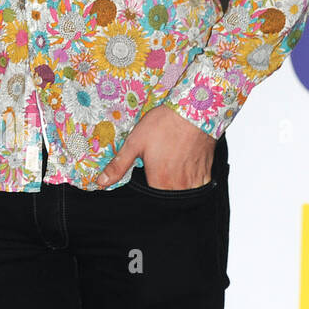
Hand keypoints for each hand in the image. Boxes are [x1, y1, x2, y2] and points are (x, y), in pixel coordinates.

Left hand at [95, 104, 215, 189]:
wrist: (194, 111)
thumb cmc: (163, 125)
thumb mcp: (134, 143)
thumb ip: (118, 166)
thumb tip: (101, 182)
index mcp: (160, 182)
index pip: (150, 197)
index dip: (145, 184)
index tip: (145, 172)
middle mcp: (180, 185)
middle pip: (167, 195)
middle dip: (161, 184)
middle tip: (158, 164)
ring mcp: (196, 180)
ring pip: (184, 191)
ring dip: (177, 182)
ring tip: (171, 162)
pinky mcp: (208, 172)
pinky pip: (199, 184)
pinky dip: (191, 178)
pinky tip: (185, 163)